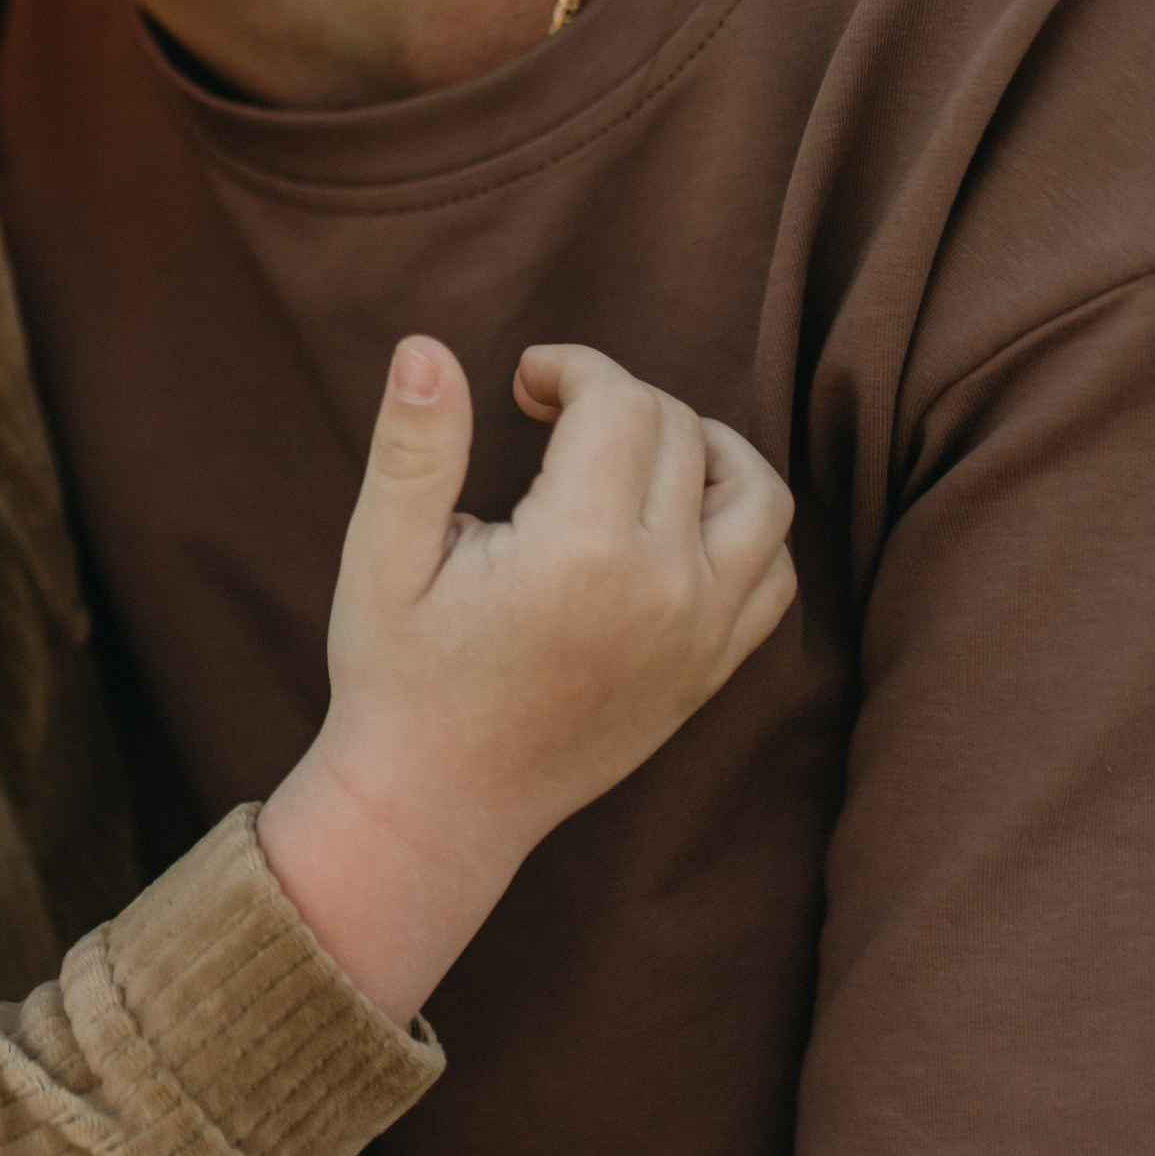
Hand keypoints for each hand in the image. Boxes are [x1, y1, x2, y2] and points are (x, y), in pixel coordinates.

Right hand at [258, 338, 793, 1021]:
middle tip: (549, 415)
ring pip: (756, 494)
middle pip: (683, 433)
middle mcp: (664, 591)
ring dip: (704, 446)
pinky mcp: (712, 671)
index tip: (524, 382)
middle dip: (617, 400)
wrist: (439, 807)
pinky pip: (771, 571)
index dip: (572, 367)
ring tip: (632, 446)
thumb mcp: (383, 556)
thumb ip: (415, 447)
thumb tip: (424, 348)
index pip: (621, 403)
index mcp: (582, 553)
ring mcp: (701, 637)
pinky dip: (742, 524)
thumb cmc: (399, 676)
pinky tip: (672, 517)